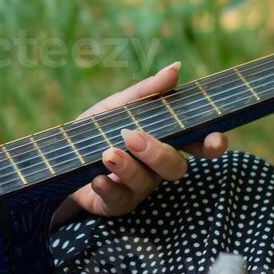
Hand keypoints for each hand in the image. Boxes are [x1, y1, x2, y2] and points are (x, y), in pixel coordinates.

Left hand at [51, 62, 229, 228]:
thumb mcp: (117, 106)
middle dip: (159, 153)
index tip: (215, 140)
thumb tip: (175, 69)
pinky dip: (108, 188)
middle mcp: (155, 167)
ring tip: (108, 154)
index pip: (196, 143)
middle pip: (174, 167)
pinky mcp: (115, 204)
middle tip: (133, 137)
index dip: (211, 143)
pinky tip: (97, 179)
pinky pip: (118, 201)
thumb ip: (146, 92)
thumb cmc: (95, 130)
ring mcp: (137, 188)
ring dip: (128, 167)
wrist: (59, 157)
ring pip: (146, 183)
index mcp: (163, 140)